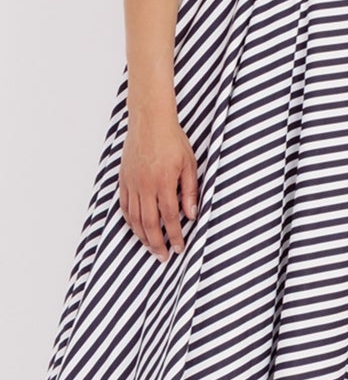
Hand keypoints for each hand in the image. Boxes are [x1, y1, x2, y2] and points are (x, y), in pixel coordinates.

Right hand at [119, 107, 197, 258]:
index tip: (180, 249)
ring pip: (135, 218)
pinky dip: (130, 221)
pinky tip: (136, 229)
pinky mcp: (124, 180)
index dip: (175, 236)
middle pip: (150, 224)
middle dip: (157, 244)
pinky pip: (125, 206)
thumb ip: (190, 191)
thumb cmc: (172, 140)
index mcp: (164, 183)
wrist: (149, 121)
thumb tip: (191, 215)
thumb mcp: (189, 165)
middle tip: (164, 257)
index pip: (169, 218)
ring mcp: (132, 184)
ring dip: (143, 236)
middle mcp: (145, 186)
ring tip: (151, 248)